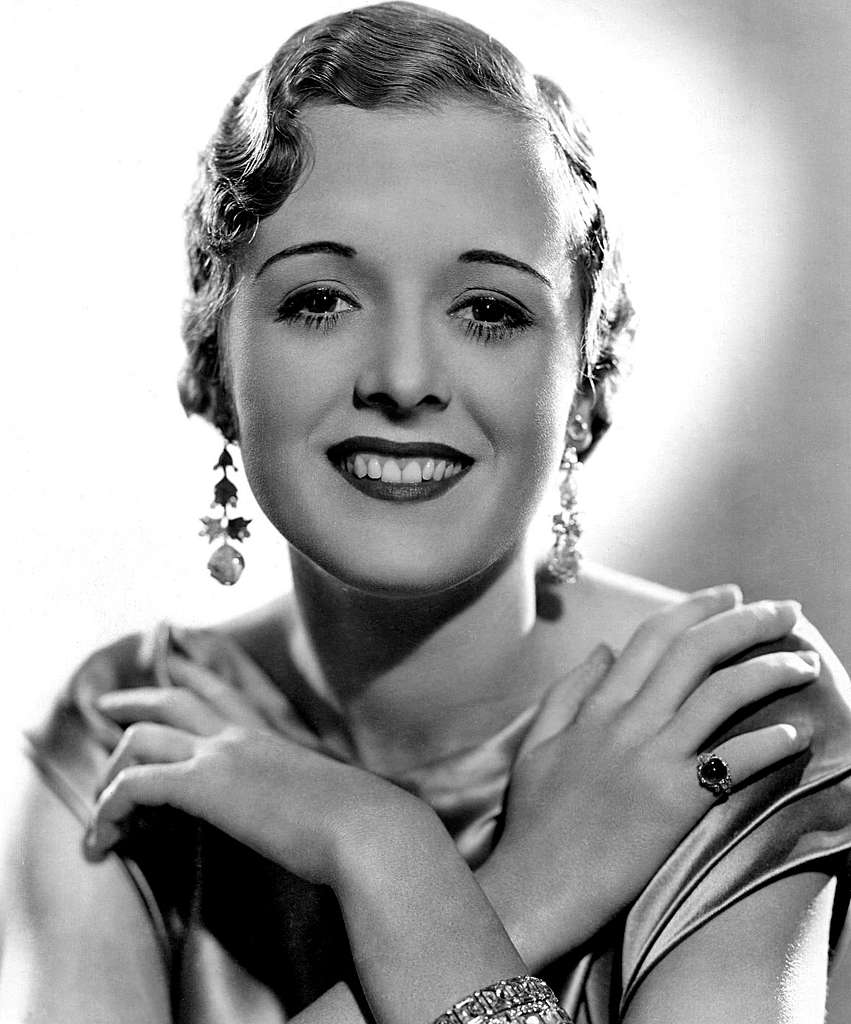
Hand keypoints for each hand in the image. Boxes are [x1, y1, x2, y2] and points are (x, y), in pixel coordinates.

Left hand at [86, 654, 527, 1023]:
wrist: (368, 829)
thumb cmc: (362, 824)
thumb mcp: (331, 795)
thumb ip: (311, 789)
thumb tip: (316, 809)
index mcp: (271, 734)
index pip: (220, 690)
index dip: (188, 673)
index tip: (167, 665)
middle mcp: (241, 734)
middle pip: (170, 700)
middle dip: (132, 701)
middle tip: (105, 707)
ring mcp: (221, 754)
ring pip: (140, 738)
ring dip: (109, 771)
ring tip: (98, 809)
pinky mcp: (203, 785)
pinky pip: (134, 784)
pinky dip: (108, 807)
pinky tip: (103, 835)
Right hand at [478, 586, 818, 969]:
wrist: (537, 886)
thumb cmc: (535, 820)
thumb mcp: (537, 744)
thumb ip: (569, 691)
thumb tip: (603, 646)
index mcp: (597, 707)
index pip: (654, 637)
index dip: (696, 607)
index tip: (730, 594)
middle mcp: (628, 723)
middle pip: (696, 652)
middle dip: (747, 621)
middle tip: (786, 611)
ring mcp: (652, 760)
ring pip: (721, 695)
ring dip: (770, 672)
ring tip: (805, 666)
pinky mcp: (674, 803)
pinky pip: (732, 763)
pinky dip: (768, 745)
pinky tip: (796, 735)